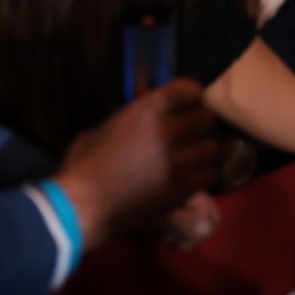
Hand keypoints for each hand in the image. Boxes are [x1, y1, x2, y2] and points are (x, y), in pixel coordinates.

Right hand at [54, 79, 217, 249]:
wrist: (83, 205)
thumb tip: (150, 114)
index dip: (191, 97)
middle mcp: (169, 130)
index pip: (192, 90)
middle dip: (198, 124)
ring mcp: (179, 160)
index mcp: (149, 108)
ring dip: (202, 150)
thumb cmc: (85, 165)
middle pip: (206, 118)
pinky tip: (188, 176)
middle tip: (188, 133)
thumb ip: (135, 116)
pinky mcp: (183, 187)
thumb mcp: (107, 126)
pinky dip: (201, 174)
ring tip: (190, 156)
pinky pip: (209, 173)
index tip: (187, 105)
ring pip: (212, 147)